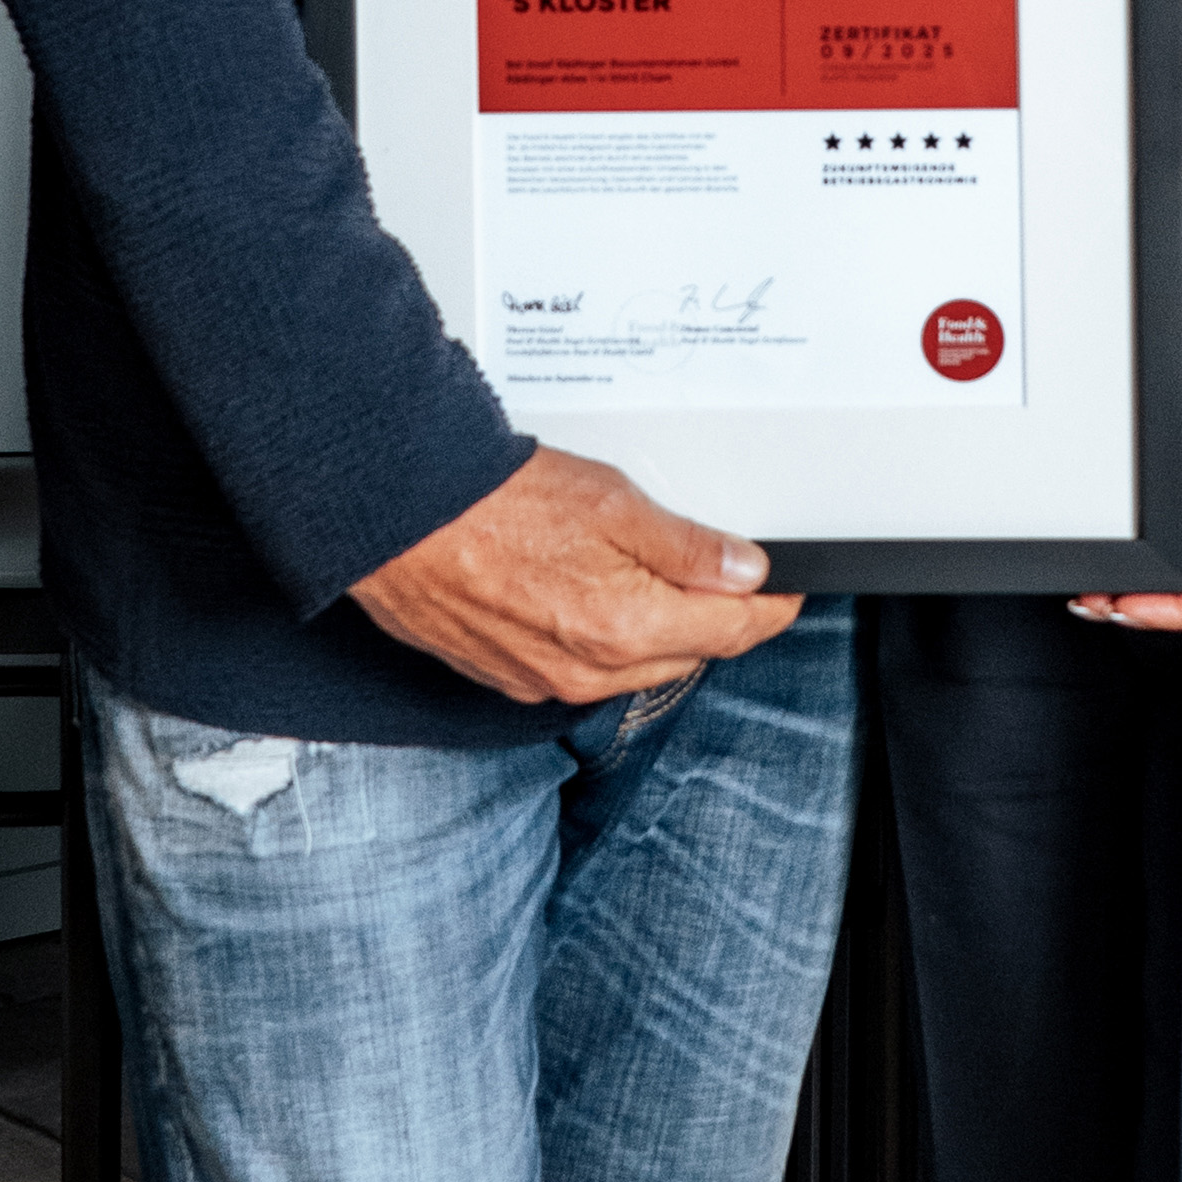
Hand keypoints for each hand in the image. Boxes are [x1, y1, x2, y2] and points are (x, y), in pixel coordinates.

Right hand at [352, 445, 804, 706]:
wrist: (395, 519)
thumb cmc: (488, 503)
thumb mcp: (610, 501)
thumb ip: (685, 546)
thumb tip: (744, 571)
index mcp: (626, 627)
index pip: (733, 632)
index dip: (771, 607)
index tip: (786, 589)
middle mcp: (589, 670)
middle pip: (688, 655)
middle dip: (716, 619)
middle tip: (727, 574)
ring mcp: (547, 681)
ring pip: (636, 668)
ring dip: (659, 633)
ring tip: (653, 579)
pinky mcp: (510, 678)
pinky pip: (581, 670)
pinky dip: (603, 642)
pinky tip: (589, 598)